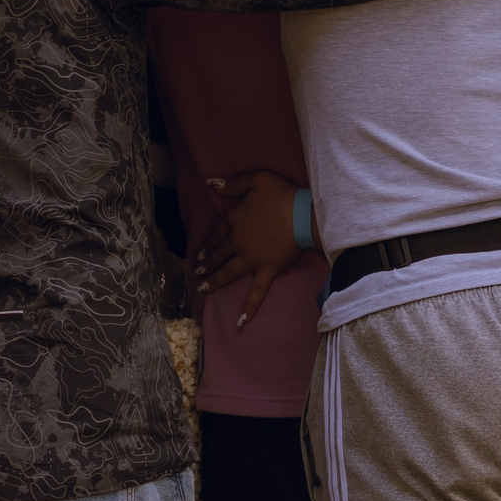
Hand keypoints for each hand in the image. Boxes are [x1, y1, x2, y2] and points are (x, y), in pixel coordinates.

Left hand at [189, 170, 304, 328]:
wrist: (304, 213)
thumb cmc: (282, 194)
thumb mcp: (256, 179)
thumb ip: (232, 183)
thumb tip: (209, 182)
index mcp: (234, 220)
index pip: (216, 235)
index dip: (207, 245)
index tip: (199, 255)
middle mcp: (238, 242)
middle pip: (218, 255)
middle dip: (206, 265)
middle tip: (197, 273)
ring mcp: (251, 258)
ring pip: (228, 272)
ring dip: (214, 282)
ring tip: (202, 289)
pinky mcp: (267, 270)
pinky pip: (257, 292)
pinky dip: (248, 307)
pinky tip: (240, 321)